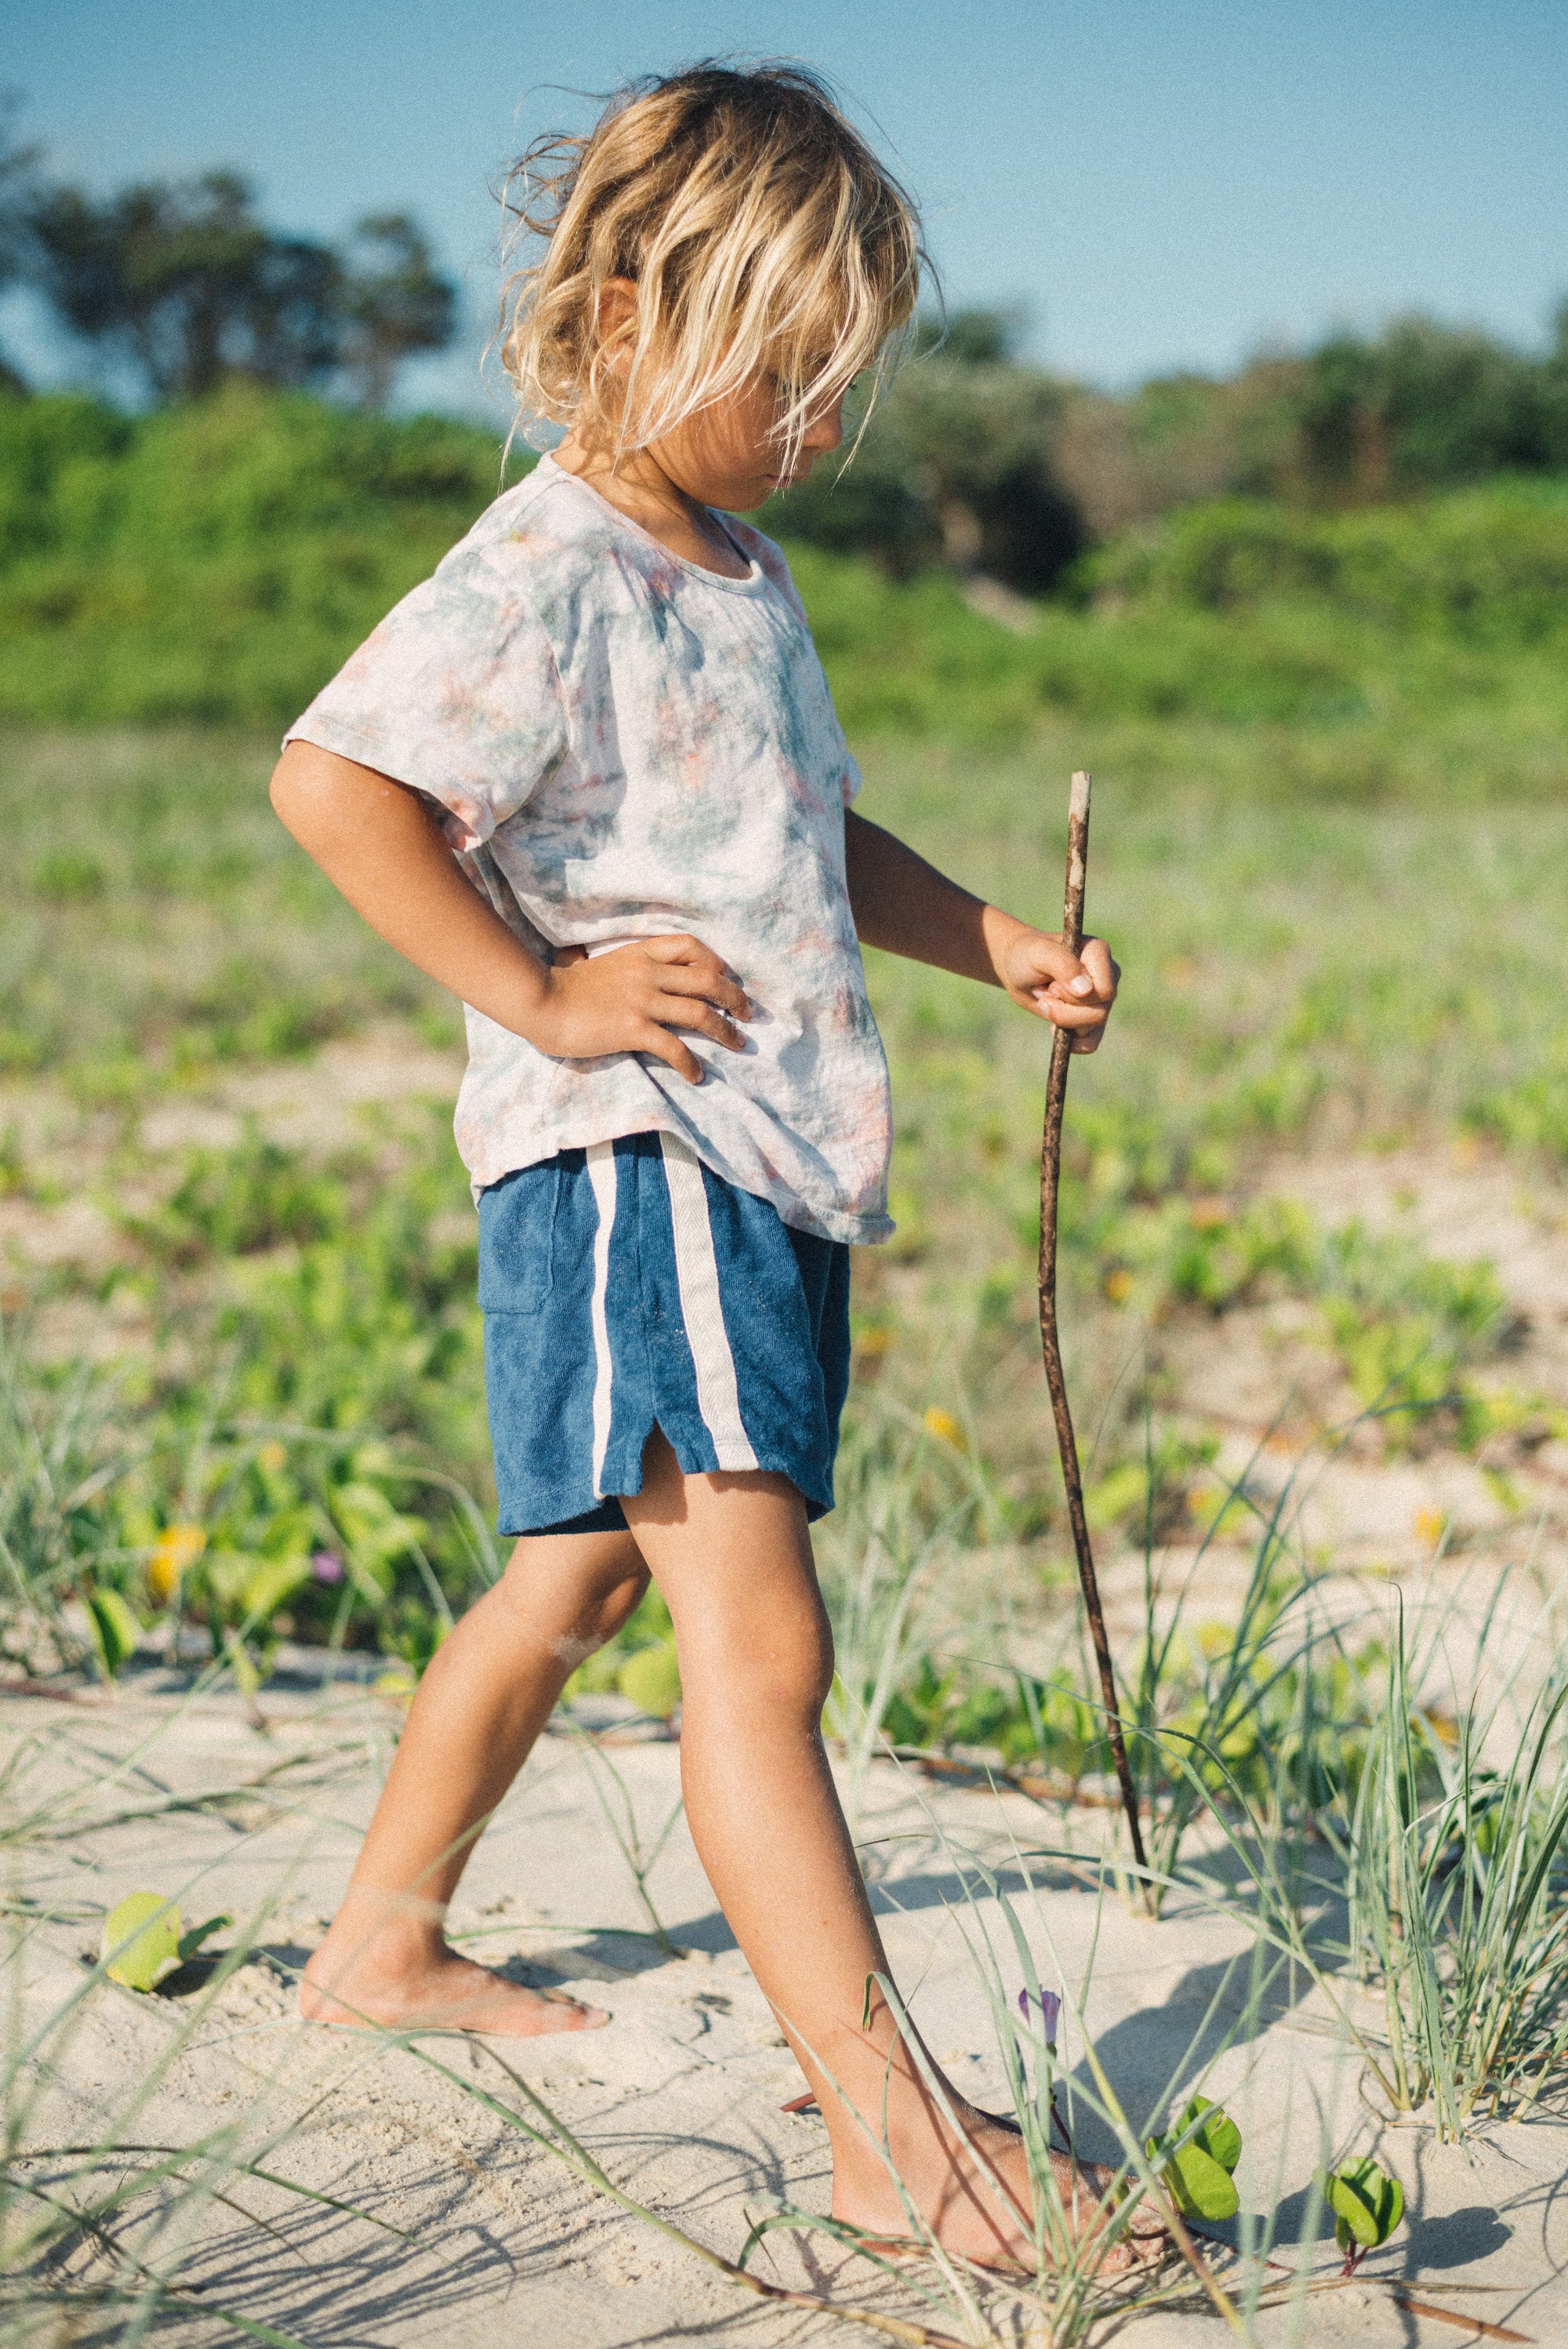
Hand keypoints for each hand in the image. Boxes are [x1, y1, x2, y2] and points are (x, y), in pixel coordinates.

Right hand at [526, 934, 751, 1083]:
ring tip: (738, 1044)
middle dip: (734, 997)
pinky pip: (674, 1047)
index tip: (724, 977)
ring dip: (725, 1031)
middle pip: (708, 979)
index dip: (715, 961)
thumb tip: (619, 971)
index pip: (689, 946)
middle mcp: (647, 973)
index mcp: (639, 954)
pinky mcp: (633, 1028)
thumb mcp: (598, 964)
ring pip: (700, 1012)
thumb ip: (620, 967)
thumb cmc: (562, 988)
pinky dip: (690, 1063)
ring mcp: (642, 1000)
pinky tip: (696, 1076)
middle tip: (747, 1014)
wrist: (539, 1000)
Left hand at [993, 923, 1118, 1053]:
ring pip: (1094, 1027)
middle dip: (1065, 1012)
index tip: (1052, 986)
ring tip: (1046, 1002)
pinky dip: (1074, 1042)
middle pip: (1100, 1012)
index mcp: (1099, 953)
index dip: (1075, 997)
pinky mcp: (1093, 1015)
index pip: (1104, 991)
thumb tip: (1086, 990)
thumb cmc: (1027, 955)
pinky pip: (1092, 1041)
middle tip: (1044, 996)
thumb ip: (1063, 965)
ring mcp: (1103, 996)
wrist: (1017, 967)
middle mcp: (1108, 974)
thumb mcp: (1037, 954)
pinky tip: (1055, 1031)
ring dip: (1063, 1021)